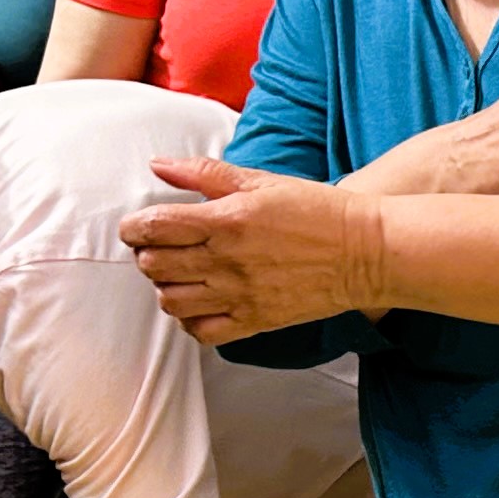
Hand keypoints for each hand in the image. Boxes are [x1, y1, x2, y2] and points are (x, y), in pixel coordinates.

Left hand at [123, 159, 389, 341]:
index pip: (154, 227)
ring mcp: (239, 295)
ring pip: (172, 301)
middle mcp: (227, 260)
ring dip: (165, 286)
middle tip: (159, 247)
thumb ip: (205, 174)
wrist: (365, 251)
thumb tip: (159, 165)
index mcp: (226, 220)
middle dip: (146, 255)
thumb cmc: (316, 210)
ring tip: (179, 274)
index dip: (133, 228)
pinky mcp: (255, 321)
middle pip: (155, 265)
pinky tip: (199, 303)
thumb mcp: (261, 180)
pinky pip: (202, 332)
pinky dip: (190, 320)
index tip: (136, 227)